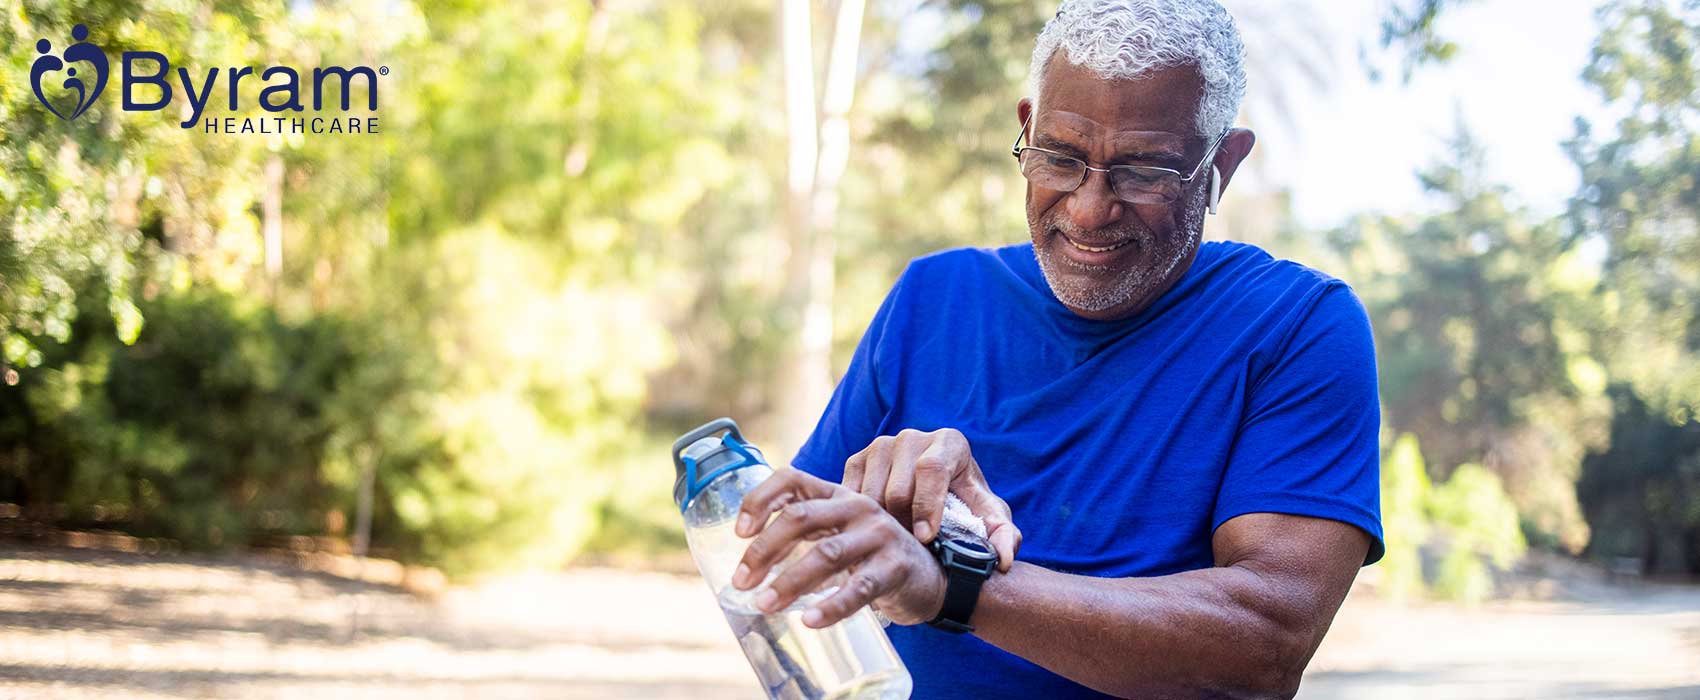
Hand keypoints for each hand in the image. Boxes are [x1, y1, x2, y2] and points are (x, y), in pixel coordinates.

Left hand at [731, 469, 946, 627]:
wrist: (931, 578)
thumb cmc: (872, 556)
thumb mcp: (840, 533)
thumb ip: (805, 534)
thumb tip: (749, 564)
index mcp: (838, 494)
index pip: (792, 479)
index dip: (760, 499)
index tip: (738, 532)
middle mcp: (858, 506)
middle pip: (801, 517)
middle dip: (764, 550)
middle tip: (742, 582)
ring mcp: (879, 535)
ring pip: (826, 554)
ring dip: (789, 582)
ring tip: (764, 605)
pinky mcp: (895, 568)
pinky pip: (859, 589)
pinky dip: (831, 606)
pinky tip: (810, 621)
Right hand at [843, 428, 1020, 571]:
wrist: (936, 491)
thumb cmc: (965, 506)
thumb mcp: (989, 520)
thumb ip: (1003, 537)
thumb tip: (1003, 561)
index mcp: (949, 443)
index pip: (931, 469)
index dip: (927, 506)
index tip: (926, 538)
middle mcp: (913, 437)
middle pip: (897, 488)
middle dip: (904, 525)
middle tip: (911, 549)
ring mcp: (881, 445)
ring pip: (870, 495)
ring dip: (880, 526)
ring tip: (895, 544)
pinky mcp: (857, 458)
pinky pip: (849, 494)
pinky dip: (858, 518)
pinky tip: (873, 533)